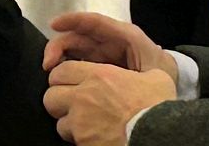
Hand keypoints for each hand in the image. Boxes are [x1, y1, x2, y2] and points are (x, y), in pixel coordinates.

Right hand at [44, 13, 172, 78]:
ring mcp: (100, 54)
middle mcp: (108, 41)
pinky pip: (76, 63)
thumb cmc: (160, 71)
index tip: (54, 24)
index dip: (73, 20)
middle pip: (78, 36)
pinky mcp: (96, 67)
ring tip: (50, 72)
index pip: (95, 22)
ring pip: (74, 50)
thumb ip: (139, 69)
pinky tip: (58, 80)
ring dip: (59, 58)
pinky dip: (64, 68)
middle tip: (48, 64)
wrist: (167, 82)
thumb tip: (119, 75)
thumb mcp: (155, 69)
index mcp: (123, 36)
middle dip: (59, 45)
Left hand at [44, 60, 175, 145]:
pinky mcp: (83, 143)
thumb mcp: (155, 77)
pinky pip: (70, 140)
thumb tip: (142, 75)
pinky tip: (91, 137)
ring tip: (82, 124)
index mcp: (99, 76)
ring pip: (58, 121)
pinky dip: (78, 139)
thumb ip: (138, 73)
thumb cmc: (157, 108)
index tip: (70, 82)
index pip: (61, 70)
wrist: (157, 135)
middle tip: (71, 103)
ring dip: (68, 122)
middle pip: (50, 95)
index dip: (63, 76)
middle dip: (59, 99)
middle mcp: (84, 97)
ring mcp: (81, 123)